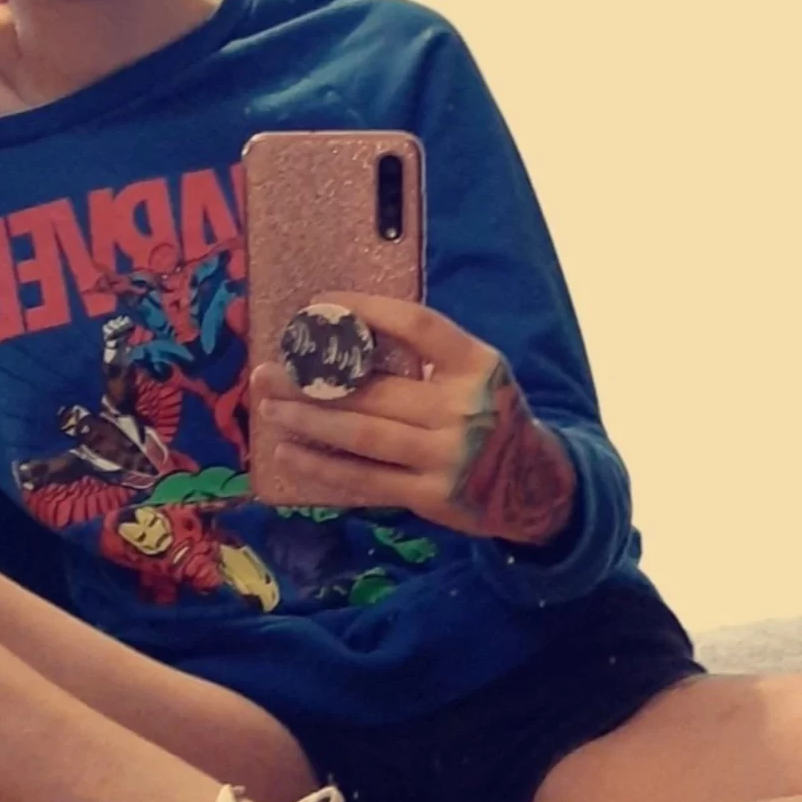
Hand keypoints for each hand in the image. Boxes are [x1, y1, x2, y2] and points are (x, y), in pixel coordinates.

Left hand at [250, 290, 577, 544]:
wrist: (532, 485)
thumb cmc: (490, 415)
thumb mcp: (478, 374)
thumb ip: (428, 356)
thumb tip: (343, 333)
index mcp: (477, 364)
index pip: (417, 325)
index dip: (365, 310)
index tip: (319, 305)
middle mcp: (463, 408)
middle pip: (374, 387)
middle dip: (311, 379)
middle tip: (268, 372)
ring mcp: (446, 456)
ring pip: (361, 434)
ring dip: (308, 420)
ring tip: (270, 408)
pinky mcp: (430, 496)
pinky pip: (364, 480)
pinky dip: (321, 467)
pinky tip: (290, 454)